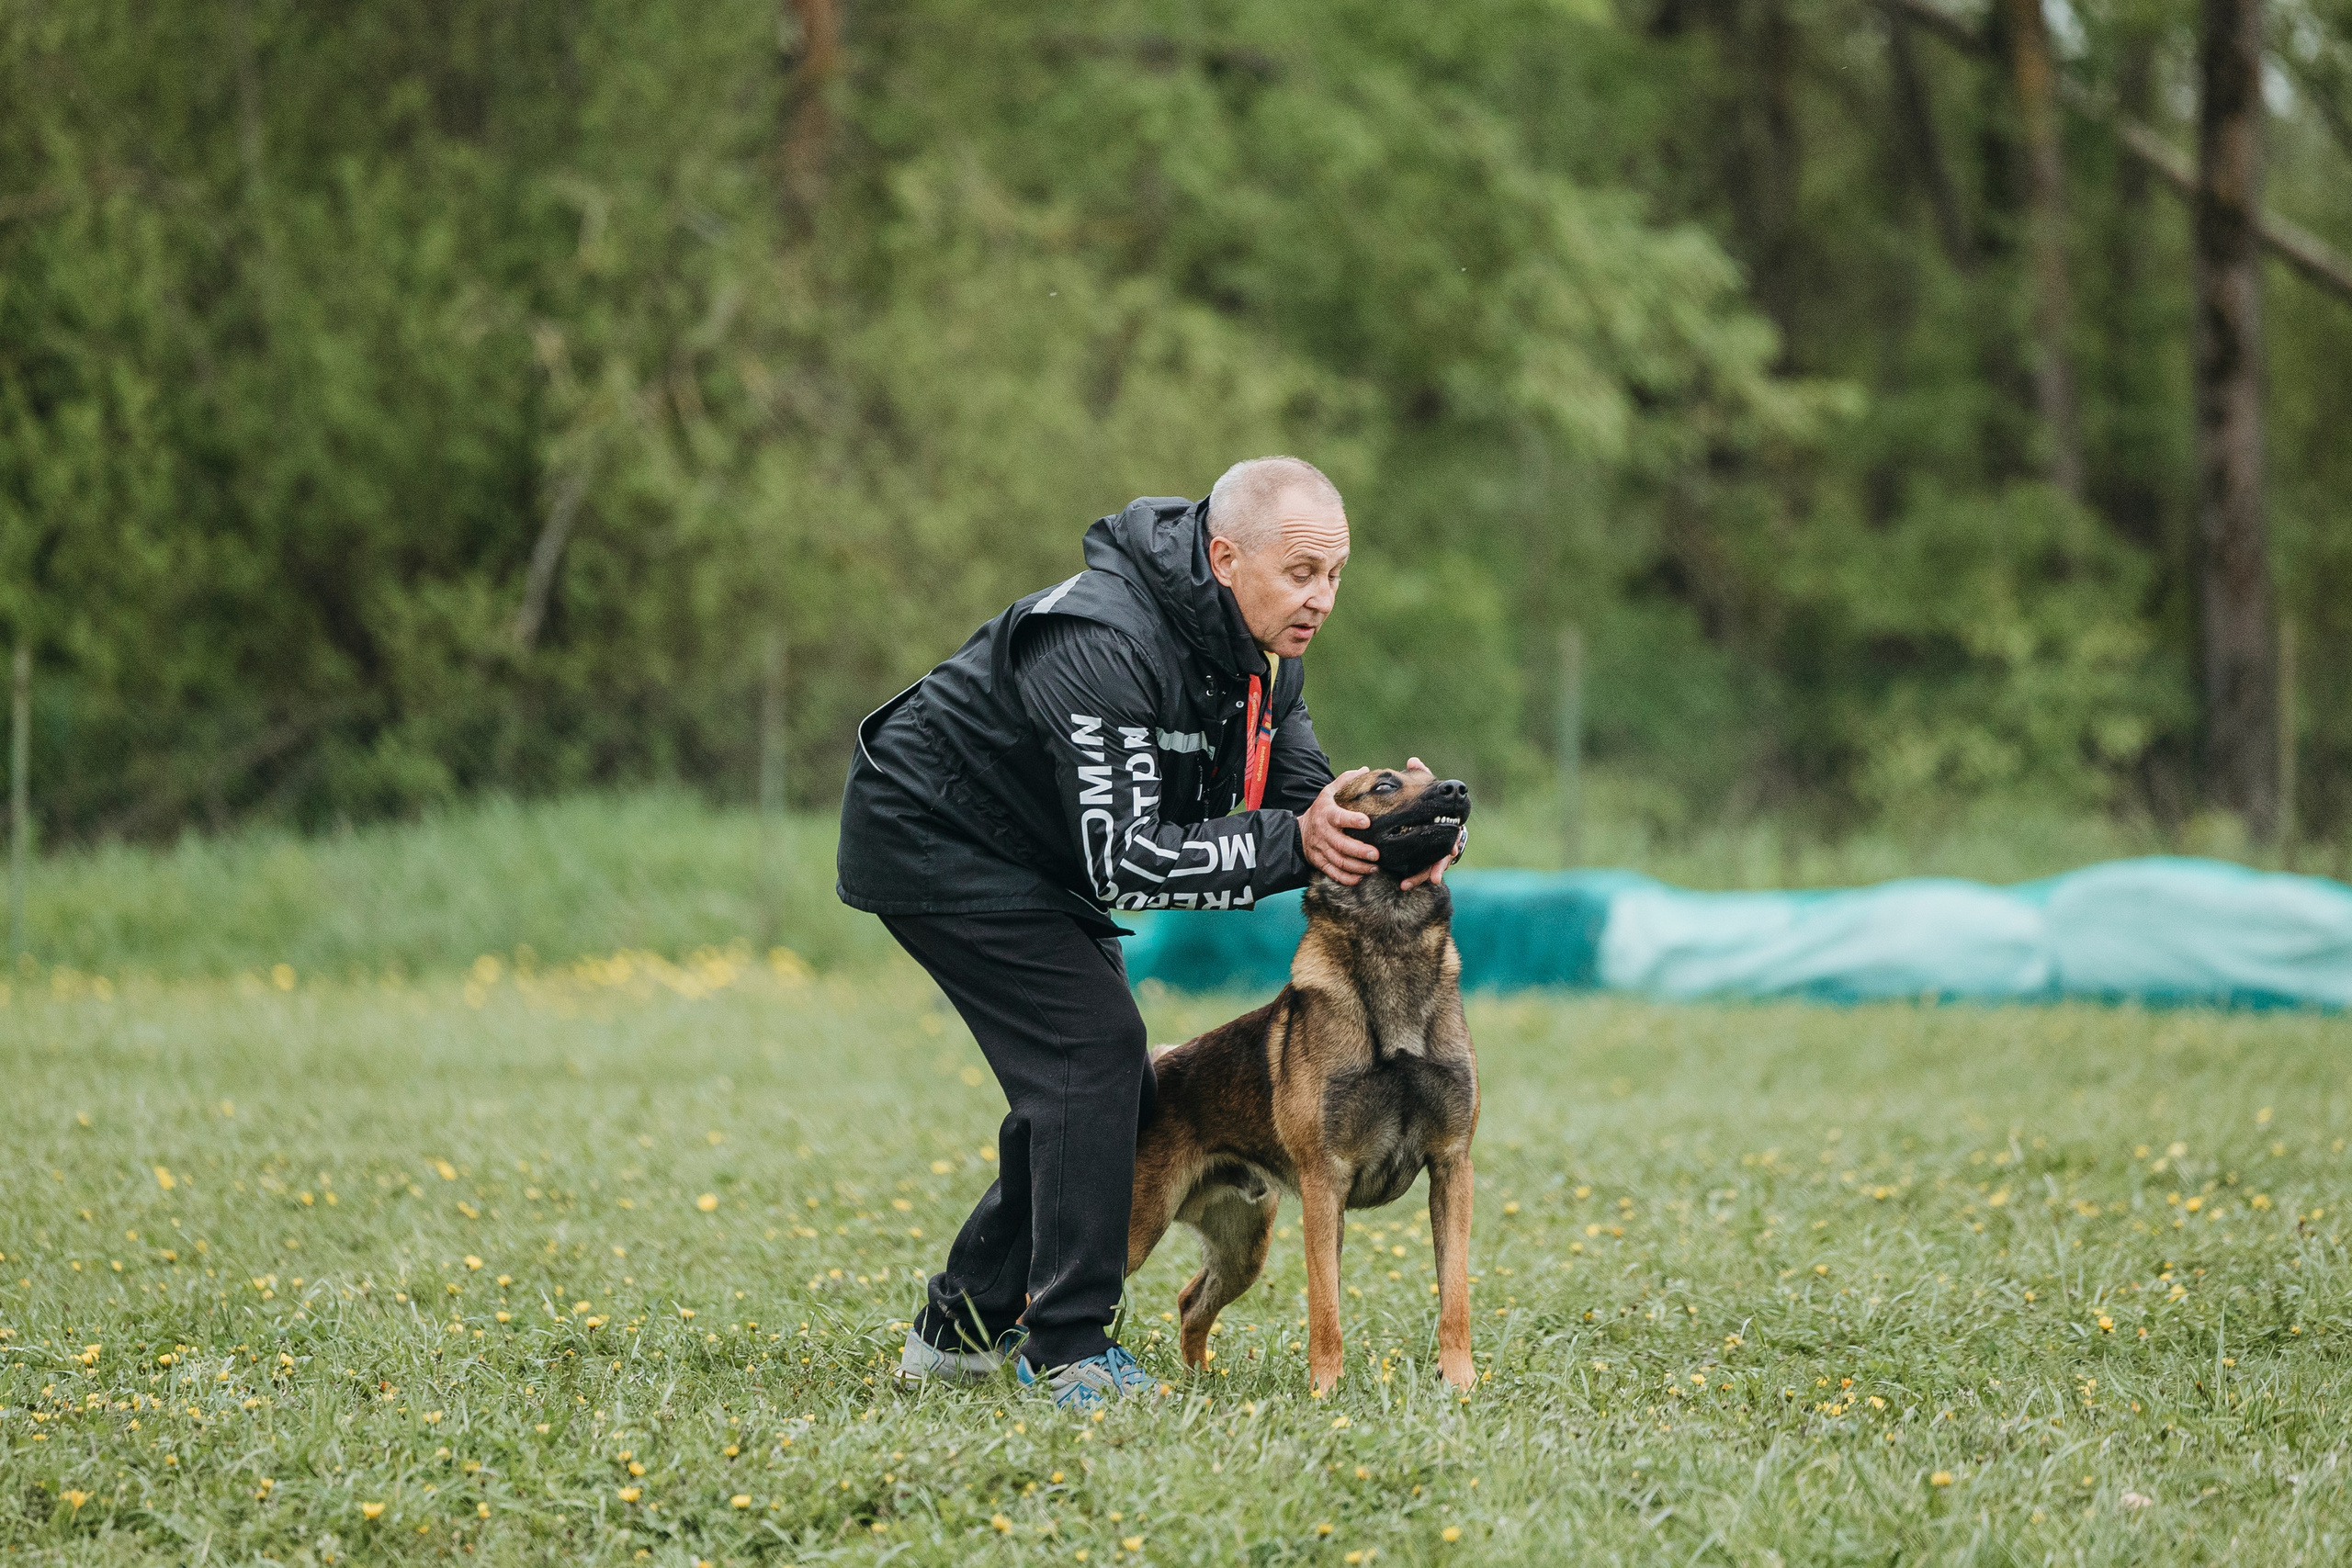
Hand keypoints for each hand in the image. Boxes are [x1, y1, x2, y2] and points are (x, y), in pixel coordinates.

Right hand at [1300, 768, 1379, 884]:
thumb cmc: (1321, 810)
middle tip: (1376, 854)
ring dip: (1357, 867)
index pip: (1338, 817)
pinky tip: (1360, 878)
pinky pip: (1332, 873)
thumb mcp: (1329, 792)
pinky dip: (1345, 878)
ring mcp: (1321, 849)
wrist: (1299, 831)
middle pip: (1340, 844)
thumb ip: (1346, 781)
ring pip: (1338, 861)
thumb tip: (1365, 770)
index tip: (1366, 822)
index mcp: (1327, 814)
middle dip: (1358, 851)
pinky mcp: (1320, 862)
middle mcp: (1323, 833)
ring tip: (1374, 868)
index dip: (1351, 820)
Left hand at [1399, 756, 1465, 890]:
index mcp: (1447, 826)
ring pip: (1431, 868)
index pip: (1453, 837)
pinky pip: (1420, 871)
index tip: (1452, 852)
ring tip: (1408, 884)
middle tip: (1433, 876)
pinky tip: (1403, 884)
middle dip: (1438, 867)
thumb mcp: (1426, 787)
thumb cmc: (1428, 800)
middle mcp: (1443, 842)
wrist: (1425, 814)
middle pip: (1444, 858)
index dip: (1453, 845)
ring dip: (1421, 876)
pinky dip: (1414, 878)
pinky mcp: (1423, 860)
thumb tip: (1413, 761)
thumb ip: (1421, 777)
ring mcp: (1433, 852)